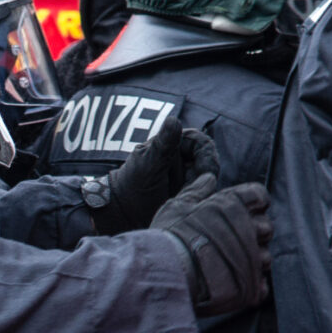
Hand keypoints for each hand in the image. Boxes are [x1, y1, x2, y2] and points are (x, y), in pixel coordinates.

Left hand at [90, 120, 219, 234]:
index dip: (207, 156)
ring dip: (202, 188)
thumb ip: (163, 144)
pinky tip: (189, 203)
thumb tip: (173, 119)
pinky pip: (203, 193)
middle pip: (208, 162)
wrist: (123, 213)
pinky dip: (199, 197)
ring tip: (186, 197)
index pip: (201, 143)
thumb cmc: (132, 185)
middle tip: (193, 189)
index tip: (206, 171)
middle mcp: (182, 158)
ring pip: (207, 179)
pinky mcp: (188, 192)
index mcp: (173, 144)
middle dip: (204, 176)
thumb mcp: (149, 165)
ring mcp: (186, 176)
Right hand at [149, 174, 271, 316]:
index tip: (240, 211)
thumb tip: (208, 178)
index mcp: (233, 205)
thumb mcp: (177, 207)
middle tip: (228, 242)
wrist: (168, 273)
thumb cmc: (170, 237)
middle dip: (253, 233)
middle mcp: (249, 228)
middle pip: (266, 227)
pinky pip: (261, 284)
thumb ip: (196, 191)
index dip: (252, 203)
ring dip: (251, 260)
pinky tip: (230, 284)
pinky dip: (250, 284)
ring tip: (226, 266)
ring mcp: (253, 258)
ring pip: (265, 257)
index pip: (259, 195)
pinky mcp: (252, 286)